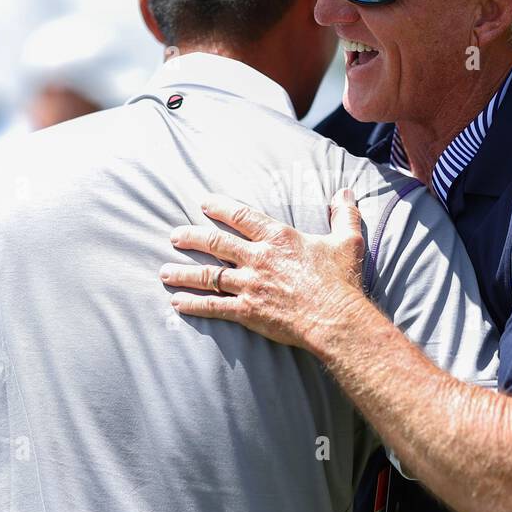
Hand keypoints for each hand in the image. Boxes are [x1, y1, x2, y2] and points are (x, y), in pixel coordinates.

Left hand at [159, 189, 369, 351]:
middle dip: (191, 237)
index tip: (204, 203)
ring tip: (164, 272)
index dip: (220, 208)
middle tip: (175, 235)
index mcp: (278, 238)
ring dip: (183, 273)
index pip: (241, 216)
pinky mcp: (247, 311)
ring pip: (207, 275)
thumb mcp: (348, 241)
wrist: (336, 319)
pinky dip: (193, 304)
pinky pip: (213, 306)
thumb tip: (346, 193)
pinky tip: (176, 303)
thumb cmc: (342, 281)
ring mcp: (249, 285)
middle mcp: (258, 258)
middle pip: (215, 243)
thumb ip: (344, 215)